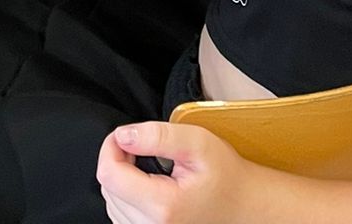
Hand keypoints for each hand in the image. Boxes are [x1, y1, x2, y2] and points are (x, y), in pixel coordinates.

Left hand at [96, 122, 254, 222]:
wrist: (244, 207)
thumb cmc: (225, 175)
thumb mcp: (197, 142)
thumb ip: (157, 136)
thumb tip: (123, 136)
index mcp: (163, 207)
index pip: (109, 175)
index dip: (110, 147)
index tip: (126, 136)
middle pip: (108, 189)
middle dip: (116, 161)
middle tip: (140, 147)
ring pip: (112, 204)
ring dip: (120, 179)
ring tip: (145, 165)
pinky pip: (122, 217)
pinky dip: (126, 197)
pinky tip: (145, 185)